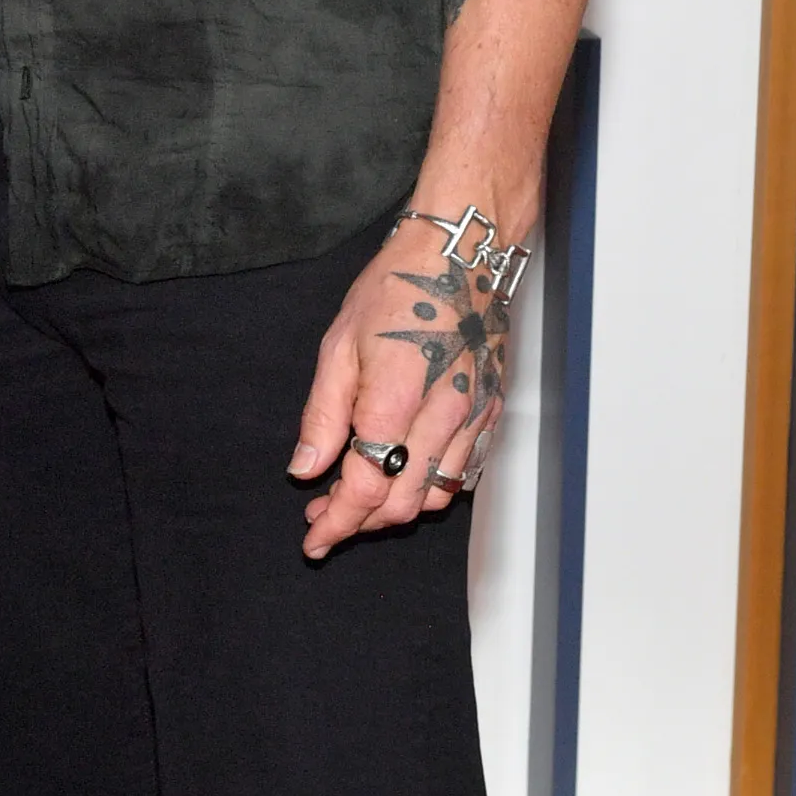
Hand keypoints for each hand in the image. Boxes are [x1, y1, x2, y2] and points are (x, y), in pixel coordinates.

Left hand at [290, 212, 516, 559]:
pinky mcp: (489, 412)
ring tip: (359, 498)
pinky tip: (404, 476)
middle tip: (324, 514)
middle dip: (359, 522)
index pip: (365, 488)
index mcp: (396, 400)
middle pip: (401, 504)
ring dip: (394, 510)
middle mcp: (443, 417)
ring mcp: (473, 417)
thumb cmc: (398, 289)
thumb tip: (305, 467)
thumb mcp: (339, 346)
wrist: (459, 257)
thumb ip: (323, 415)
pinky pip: (462, 473)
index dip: (336, 523)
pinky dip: (430, 489)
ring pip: (435, 497)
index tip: (314, 538)